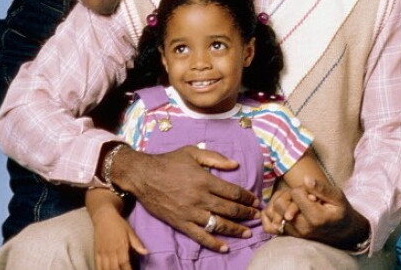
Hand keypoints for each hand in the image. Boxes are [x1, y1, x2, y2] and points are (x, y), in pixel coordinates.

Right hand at [92, 207, 147, 269]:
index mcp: (121, 246)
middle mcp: (111, 251)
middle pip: (114, 268)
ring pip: (105, 268)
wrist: (104, 217)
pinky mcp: (96, 252)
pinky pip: (97, 265)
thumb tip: (146, 252)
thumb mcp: (130, 231)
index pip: (125, 263)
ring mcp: (102, 252)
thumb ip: (137, 243)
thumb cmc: (119, 224)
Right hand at [113, 146, 259, 251]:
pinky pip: (199, 236)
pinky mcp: (180, 223)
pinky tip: (224, 247)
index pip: (233, 192)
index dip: (247, 197)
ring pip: (217, 224)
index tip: (256, 201)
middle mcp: (200, 198)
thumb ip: (215, 158)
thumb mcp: (193, 152)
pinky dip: (213, 243)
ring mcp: (190, 212)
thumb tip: (235, 164)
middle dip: (246, 214)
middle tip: (258, 217)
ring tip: (247, 233)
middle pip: (229, 209)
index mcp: (205, 180)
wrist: (142, 175)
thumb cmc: (168, 161)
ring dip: (235, 229)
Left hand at [261, 176, 368, 248]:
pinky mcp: (289, 235)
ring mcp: (294, 233)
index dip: (301, 187)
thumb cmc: (340, 211)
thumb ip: (322, 188)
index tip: (311, 192)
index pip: (296, 194)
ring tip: (292, 200)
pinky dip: (271, 214)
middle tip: (299, 194)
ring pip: (272, 213)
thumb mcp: (337, 197)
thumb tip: (306, 179)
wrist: (342, 231)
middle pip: (280, 204)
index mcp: (316, 217)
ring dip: (278, 202)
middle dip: (287, 193)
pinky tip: (281, 208)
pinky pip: (269, 226)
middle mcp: (302, 227)